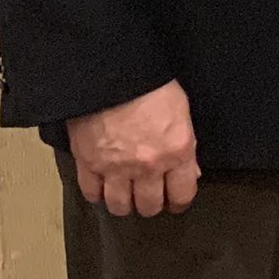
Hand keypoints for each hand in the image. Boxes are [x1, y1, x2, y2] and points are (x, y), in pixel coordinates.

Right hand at [66, 79, 199, 217]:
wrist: (112, 72)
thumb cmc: (152, 84)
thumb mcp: (181, 110)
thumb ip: (185, 145)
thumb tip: (190, 171)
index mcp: (176, 151)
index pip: (182, 194)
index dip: (179, 200)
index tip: (176, 200)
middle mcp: (148, 167)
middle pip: (149, 206)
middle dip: (151, 204)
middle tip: (149, 196)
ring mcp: (115, 169)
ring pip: (119, 206)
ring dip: (124, 203)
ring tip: (126, 195)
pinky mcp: (88, 164)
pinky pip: (91, 193)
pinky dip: (96, 194)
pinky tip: (102, 187)